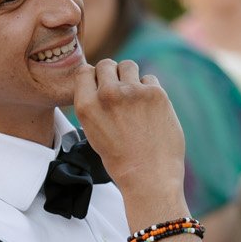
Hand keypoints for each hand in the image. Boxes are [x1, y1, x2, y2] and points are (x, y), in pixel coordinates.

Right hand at [73, 58, 189, 232]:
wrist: (149, 177)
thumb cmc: (121, 159)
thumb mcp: (93, 132)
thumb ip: (95, 105)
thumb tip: (103, 83)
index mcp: (86, 106)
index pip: (84, 70)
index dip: (94, 77)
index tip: (101, 87)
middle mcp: (107, 95)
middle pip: (107, 64)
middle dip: (113, 75)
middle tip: (121, 93)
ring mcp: (132, 92)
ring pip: (129, 66)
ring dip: (131, 78)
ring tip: (136, 99)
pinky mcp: (156, 93)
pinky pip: (150, 79)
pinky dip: (150, 91)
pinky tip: (151, 110)